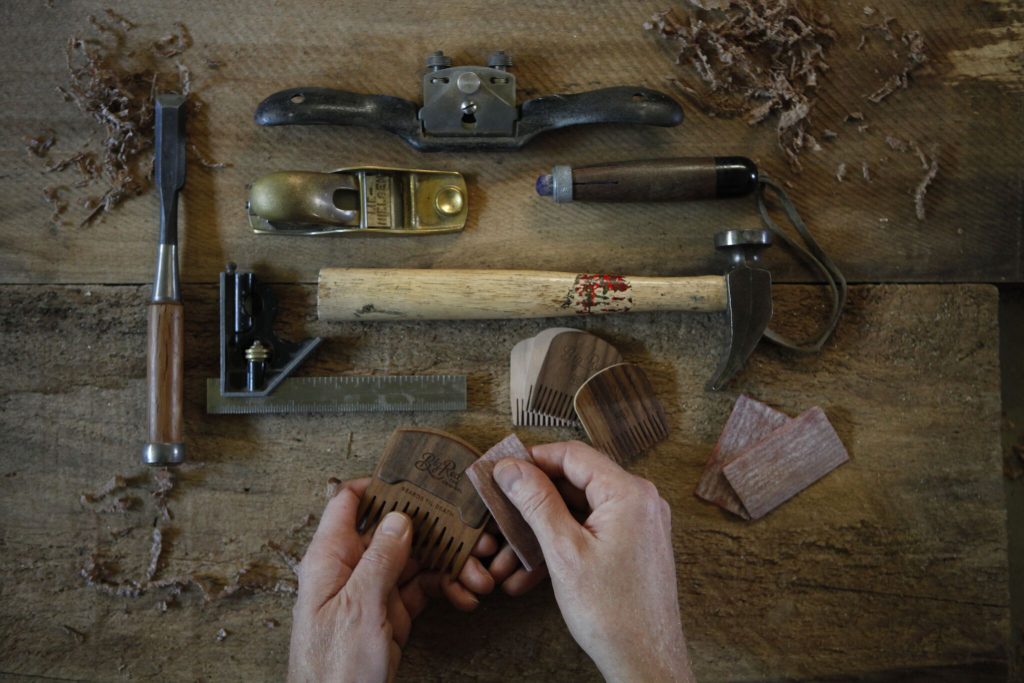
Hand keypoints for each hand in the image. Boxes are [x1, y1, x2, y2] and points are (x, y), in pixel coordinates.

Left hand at [288, 479, 496, 682]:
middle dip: (437, 532)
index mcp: (331, 558)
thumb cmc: (333, 672)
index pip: (349, 504)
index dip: (381, 486)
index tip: (419, 480)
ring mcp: (372, 592)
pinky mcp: (390, 615)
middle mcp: (351, 569)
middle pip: (396, 531)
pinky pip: (422, 591)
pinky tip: (467, 597)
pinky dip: (447, 591)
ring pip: (416, 562)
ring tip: (480, 576)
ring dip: (451, 566)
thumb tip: (399, 517)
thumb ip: (380, 559)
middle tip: (473, 535)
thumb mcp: (360, 608)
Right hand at [492, 441, 693, 682]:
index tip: (502, 470)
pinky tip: (532, 571)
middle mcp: (641, 500)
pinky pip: (591, 531)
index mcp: (629, 493)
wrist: (646, 662)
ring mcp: (639, 523)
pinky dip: (563, 544)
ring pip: (580, 511)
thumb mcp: (563, 551)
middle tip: (500, 508)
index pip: (573, 454)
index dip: (533, 459)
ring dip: (544, 528)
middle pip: (576, 481)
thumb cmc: (612, 612)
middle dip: (534, 500)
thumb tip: (511, 468)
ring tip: (509, 552)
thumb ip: (536, 502)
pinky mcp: (633, 545)